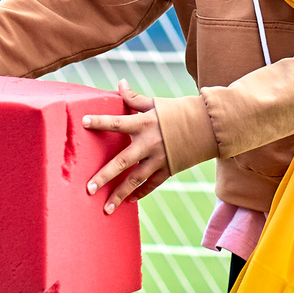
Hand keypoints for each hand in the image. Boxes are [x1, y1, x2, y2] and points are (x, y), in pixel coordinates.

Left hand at [80, 88, 168, 212]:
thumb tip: (119, 83)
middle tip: (88, 190)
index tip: (83, 122)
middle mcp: (149, 143)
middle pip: (122, 162)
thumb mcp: (156, 103)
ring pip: (135, 180)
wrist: (210, 126)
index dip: (100, 121)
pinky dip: (140, 193)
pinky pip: (151, 184)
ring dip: (120, 195)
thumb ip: (134, 97)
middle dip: (104, 176)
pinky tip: (128, 201)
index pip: (117, 122)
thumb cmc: (180, 111)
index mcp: (144, 123)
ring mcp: (159, 159)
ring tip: (106, 209)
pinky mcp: (169, 169)